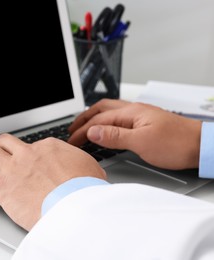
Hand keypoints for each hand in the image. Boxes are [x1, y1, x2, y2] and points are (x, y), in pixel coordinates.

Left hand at [0, 133, 105, 230]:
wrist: (74, 207)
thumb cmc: (84, 191)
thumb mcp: (90, 170)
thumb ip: (79, 165)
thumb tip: (84, 169)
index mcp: (48, 148)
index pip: (31, 144)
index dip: (26, 153)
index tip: (26, 160)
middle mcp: (28, 154)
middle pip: (5, 141)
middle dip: (0, 146)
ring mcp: (13, 168)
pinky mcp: (2, 186)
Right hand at [68, 99, 201, 169]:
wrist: (201, 145)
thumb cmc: (177, 143)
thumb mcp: (141, 142)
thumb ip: (114, 136)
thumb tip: (92, 131)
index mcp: (130, 113)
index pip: (98, 120)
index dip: (82, 130)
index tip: (71, 141)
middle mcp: (133, 110)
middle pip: (101, 109)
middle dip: (83, 118)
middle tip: (71, 130)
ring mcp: (140, 115)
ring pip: (109, 112)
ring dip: (94, 118)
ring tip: (84, 126)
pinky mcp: (145, 122)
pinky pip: (118, 118)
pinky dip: (105, 121)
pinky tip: (106, 128)